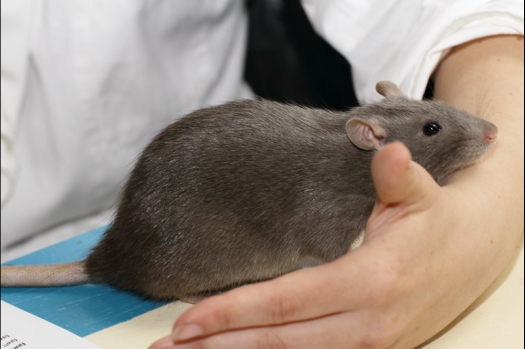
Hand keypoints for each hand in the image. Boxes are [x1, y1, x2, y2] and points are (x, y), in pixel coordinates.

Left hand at [149, 141, 483, 348]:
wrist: (476, 256)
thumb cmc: (441, 224)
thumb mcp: (423, 196)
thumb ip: (396, 178)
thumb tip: (385, 150)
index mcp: (372, 282)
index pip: (286, 302)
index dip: (232, 313)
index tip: (185, 321)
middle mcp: (369, 325)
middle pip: (279, 343)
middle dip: (220, 347)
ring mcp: (371, 345)